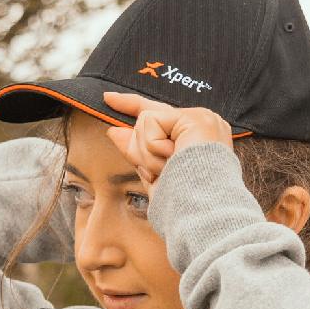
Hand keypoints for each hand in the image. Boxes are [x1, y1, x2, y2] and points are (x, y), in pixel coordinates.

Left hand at [101, 90, 234, 190]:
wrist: (200, 210)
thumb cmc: (183, 200)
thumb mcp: (152, 172)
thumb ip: (136, 150)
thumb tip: (113, 131)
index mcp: (196, 137)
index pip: (159, 115)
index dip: (132, 105)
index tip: (108, 98)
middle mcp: (202, 123)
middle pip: (147, 119)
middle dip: (139, 149)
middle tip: (158, 173)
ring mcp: (200, 118)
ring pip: (144, 122)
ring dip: (147, 154)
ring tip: (168, 169)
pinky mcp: (193, 118)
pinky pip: (151, 122)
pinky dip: (152, 147)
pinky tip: (172, 158)